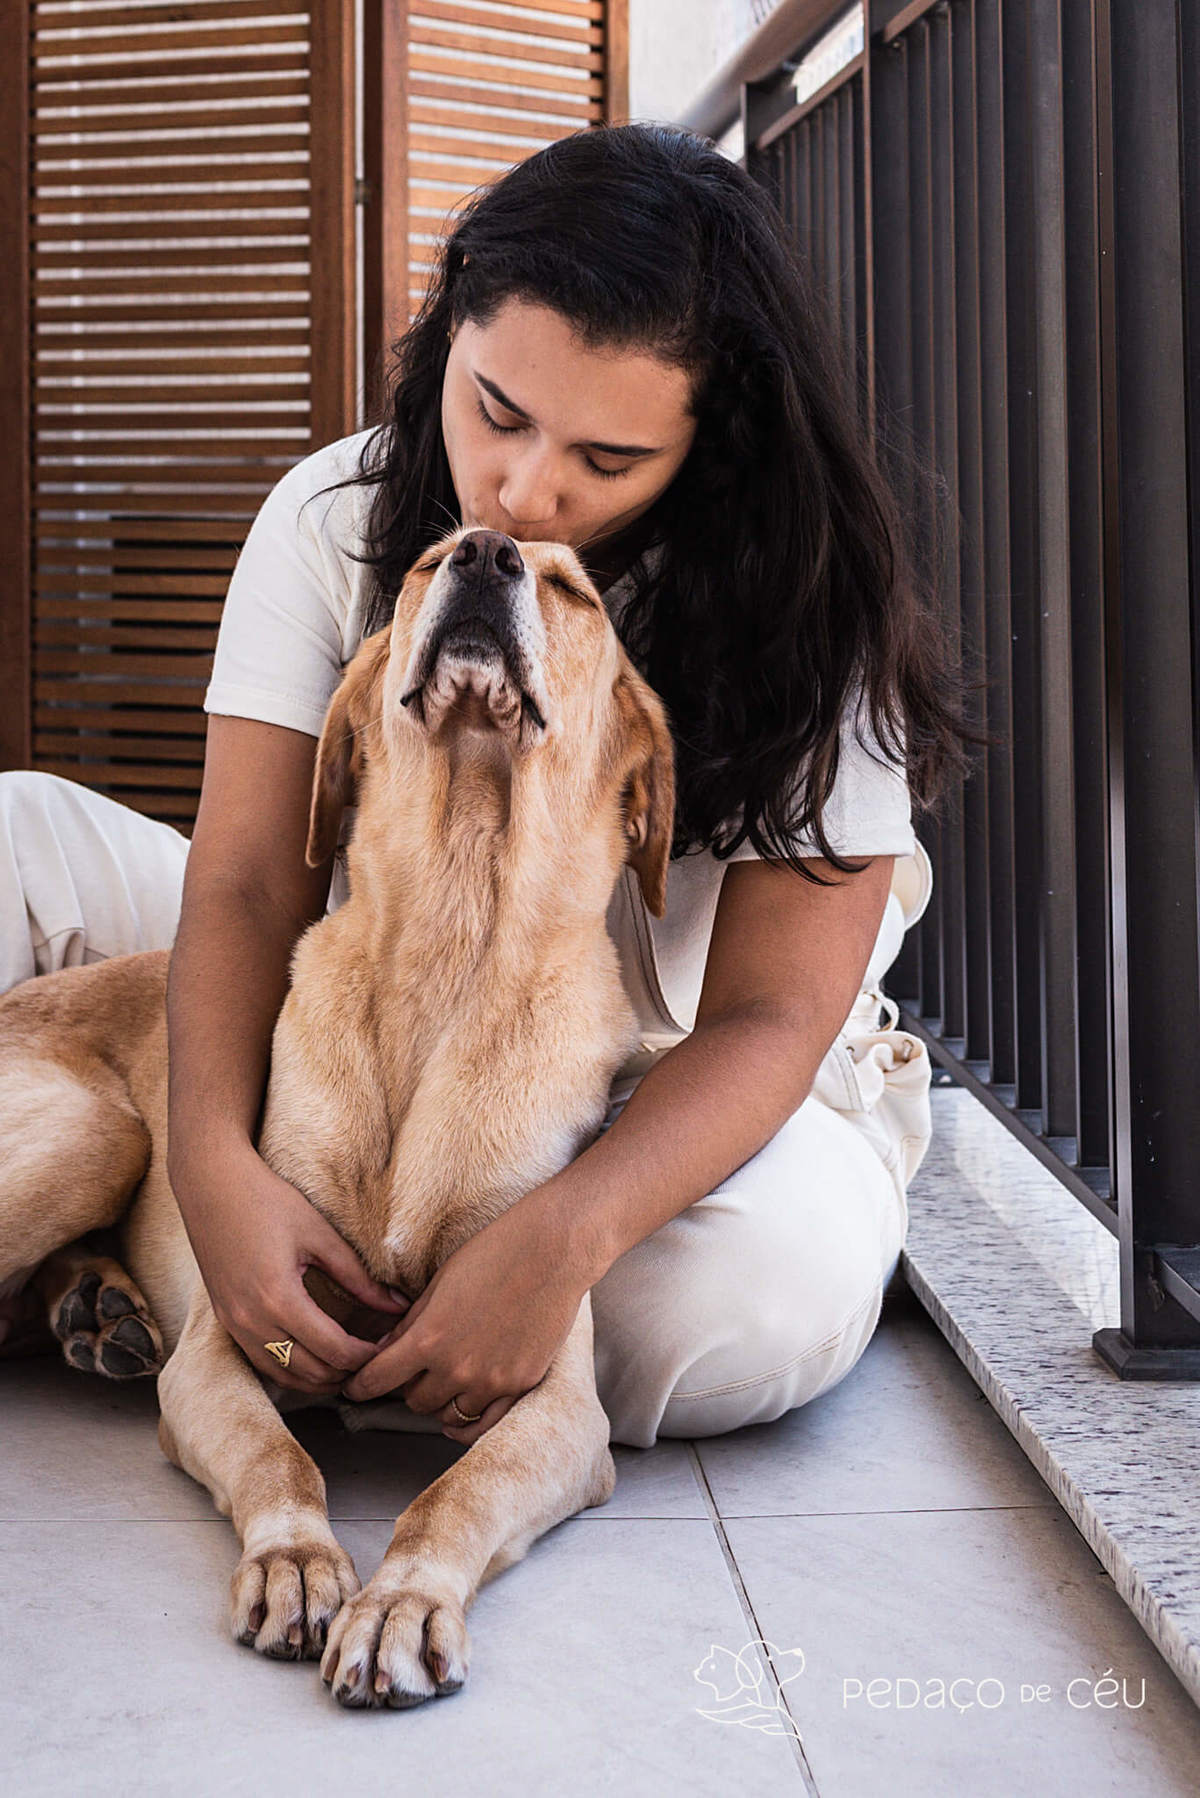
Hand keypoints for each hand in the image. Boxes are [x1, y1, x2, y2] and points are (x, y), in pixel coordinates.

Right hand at [171, 1136, 407, 1394]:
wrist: (210, 1185)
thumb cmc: (267, 1200)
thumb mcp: (320, 1235)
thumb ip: (359, 1277)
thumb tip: (399, 1305)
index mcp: (279, 1297)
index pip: (333, 1350)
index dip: (366, 1355)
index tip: (388, 1346)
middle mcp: (251, 1320)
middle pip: (311, 1372)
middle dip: (347, 1370)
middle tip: (375, 1355)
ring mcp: (234, 1325)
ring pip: (285, 1376)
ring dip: (320, 1377)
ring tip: (350, 1361)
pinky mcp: (226, 1322)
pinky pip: (263, 1363)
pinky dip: (293, 1370)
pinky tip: (316, 1357)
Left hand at [341, 1194, 589, 1444]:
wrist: (553, 1251)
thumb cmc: (494, 1254)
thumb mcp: (440, 1283)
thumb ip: (411, 1323)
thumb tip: (386, 1351)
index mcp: (430, 1337)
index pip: (378, 1379)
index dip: (360, 1386)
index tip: (353, 1388)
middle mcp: (457, 1367)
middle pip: (414, 1401)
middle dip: (408, 1387)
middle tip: (413, 1371)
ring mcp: (491, 1381)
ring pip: (447, 1415)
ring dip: (439, 1401)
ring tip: (442, 1383)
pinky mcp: (520, 1385)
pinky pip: (483, 1424)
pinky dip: (466, 1423)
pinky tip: (459, 1416)